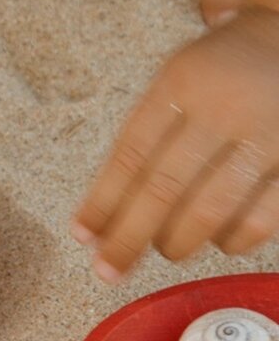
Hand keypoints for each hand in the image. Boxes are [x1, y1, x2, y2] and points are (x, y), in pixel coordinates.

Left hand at [73, 6, 278, 281]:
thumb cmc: (221, 71)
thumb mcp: (177, 79)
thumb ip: (145, 136)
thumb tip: (101, 215)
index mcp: (180, 84)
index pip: (130, 154)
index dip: (102, 201)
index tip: (81, 236)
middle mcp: (223, 108)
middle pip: (164, 188)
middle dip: (129, 237)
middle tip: (107, 269)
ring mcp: (266, 134)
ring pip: (211, 208)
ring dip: (178, 241)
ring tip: (165, 249)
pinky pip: (263, 218)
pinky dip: (233, 240)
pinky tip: (219, 240)